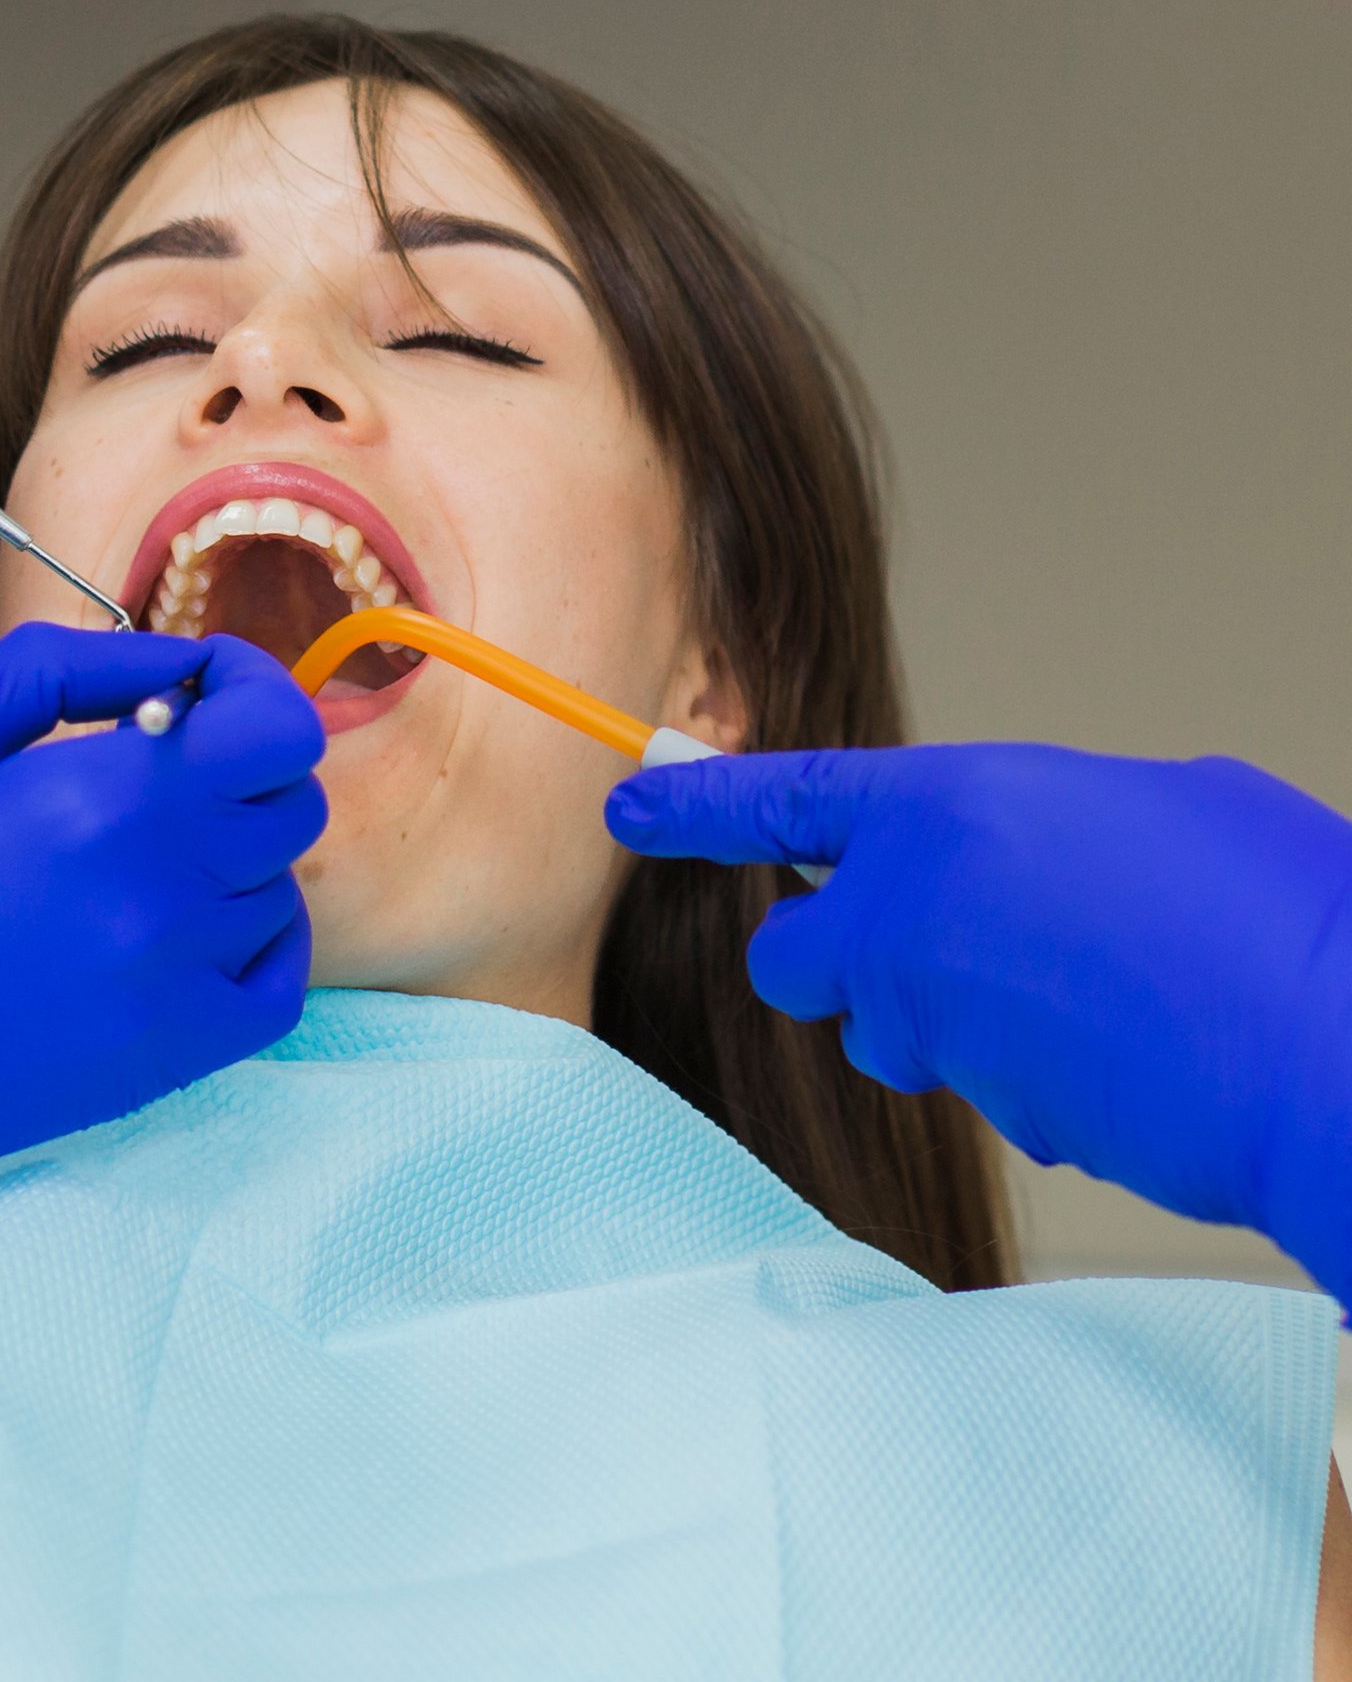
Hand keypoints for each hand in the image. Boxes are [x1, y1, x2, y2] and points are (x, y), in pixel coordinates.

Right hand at [0, 627, 326, 1396]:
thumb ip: (80, 671)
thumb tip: (184, 662)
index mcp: (99, 796)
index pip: (277, 728)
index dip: (257, 689)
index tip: (211, 690)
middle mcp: (156, 892)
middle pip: (289, 803)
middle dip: (240, 767)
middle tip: (160, 770)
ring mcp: (167, 987)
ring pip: (276, 890)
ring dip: (230, 857)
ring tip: (133, 856)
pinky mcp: (161, 1063)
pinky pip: (275, 986)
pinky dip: (256, 943)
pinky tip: (188, 923)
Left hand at [605, 743, 1351, 1302]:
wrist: (1337, 1051)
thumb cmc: (1270, 906)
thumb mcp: (1150, 807)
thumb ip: (1039, 828)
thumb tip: (1014, 860)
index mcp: (947, 807)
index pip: (779, 801)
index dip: (694, 802)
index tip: (628, 798)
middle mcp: (910, 912)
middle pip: (794, 956)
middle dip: (833, 958)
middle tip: (918, 949)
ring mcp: (937, 1022)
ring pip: (887, 1030)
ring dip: (942, 1019)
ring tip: (1075, 996)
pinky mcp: (983, 1111)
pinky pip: (976, 1084)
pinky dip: (1022, 1070)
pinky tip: (1116, 1050)